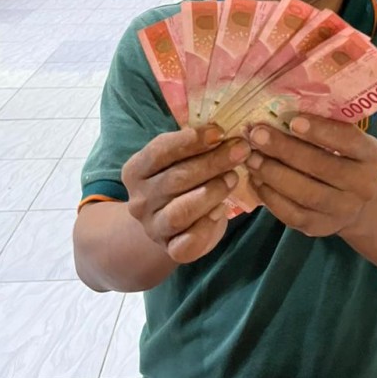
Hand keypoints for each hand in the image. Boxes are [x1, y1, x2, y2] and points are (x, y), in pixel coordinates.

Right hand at [121, 125, 250, 263]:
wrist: (170, 224)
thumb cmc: (181, 179)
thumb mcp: (181, 158)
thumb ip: (195, 144)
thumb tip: (225, 128)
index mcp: (136, 170)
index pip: (159, 151)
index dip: (190, 140)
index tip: (219, 132)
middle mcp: (139, 200)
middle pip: (176, 178)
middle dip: (212, 162)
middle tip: (240, 150)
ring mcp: (153, 227)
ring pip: (181, 211)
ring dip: (211, 192)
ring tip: (234, 177)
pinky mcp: (171, 249)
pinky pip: (189, 241)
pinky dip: (208, 225)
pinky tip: (222, 210)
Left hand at [244, 114, 376, 237]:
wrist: (352, 202)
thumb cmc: (341, 157)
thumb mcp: (343, 140)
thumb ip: (322, 126)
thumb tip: (279, 109)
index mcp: (370, 155)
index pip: (348, 140)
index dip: (321, 131)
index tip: (293, 120)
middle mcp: (363, 185)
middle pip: (322, 167)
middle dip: (286, 149)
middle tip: (257, 134)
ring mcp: (342, 210)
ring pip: (305, 193)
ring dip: (273, 173)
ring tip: (251, 157)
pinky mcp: (319, 227)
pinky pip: (292, 214)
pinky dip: (270, 196)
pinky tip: (255, 178)